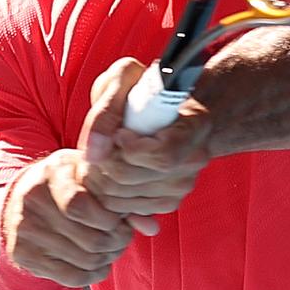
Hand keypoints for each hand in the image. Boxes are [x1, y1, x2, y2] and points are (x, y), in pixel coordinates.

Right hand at [2, 149, 154, 288]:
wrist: (20, 197)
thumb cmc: (69, 182)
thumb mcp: (91, 175)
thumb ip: (122, 195)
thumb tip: (152, 227)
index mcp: (53, 171)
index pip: (80, 206)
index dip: (109, 220)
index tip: (120, 220)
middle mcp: (33, 199)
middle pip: (88, 238)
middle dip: (116, 242)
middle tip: (124, 238)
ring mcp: (25, 229)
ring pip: (83, 260)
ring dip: (107, 259)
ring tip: (113, 249)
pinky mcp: (24, 254)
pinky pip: (70, 277)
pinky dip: (93, 274)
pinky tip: (99, 264)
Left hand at [77, 58, 211, 217]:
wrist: (165, 107)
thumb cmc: (143, 87)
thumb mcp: (124, 79)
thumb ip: (106, 110)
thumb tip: (93, 152)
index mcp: (195, 124)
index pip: (163, 155)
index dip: (130, 150)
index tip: (118, 134)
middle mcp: (195, 159)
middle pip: (134, 179)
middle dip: (102, 165)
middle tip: (94, 148)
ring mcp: (183, 184)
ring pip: (126, 199)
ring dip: (100, 181)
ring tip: (99, 158)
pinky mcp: (169, 200)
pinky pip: (129, 210)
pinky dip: (109, 196)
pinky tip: (108, 173)